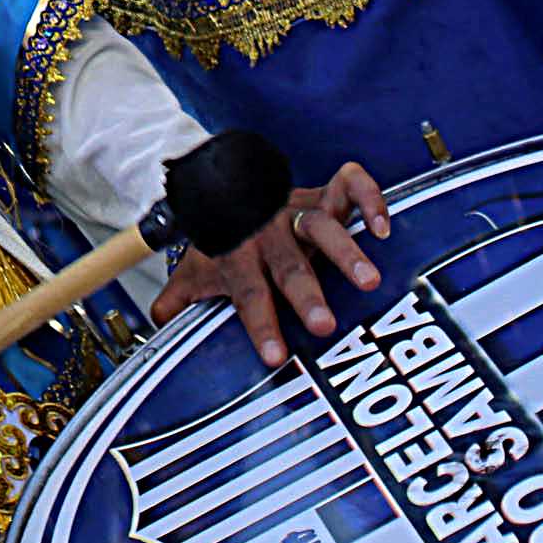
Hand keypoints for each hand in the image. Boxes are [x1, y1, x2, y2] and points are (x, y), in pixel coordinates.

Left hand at [152, 164, 392, 368]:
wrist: (223, 184)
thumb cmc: (220, 240)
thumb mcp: (194, 270)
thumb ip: (177, 301)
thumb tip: (159, 332)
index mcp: (237, 253)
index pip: (247, 292)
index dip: (260, 324)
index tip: (276, 357)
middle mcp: (268, 231)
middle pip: (288, 264)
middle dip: (306, 294)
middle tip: (324, 325)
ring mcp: (297, 208)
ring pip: (323, 226)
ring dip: (346, 252)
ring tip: (369, 281)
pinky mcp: (322, 191)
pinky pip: (349, 184)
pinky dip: (368, 199)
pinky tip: (383, 228)